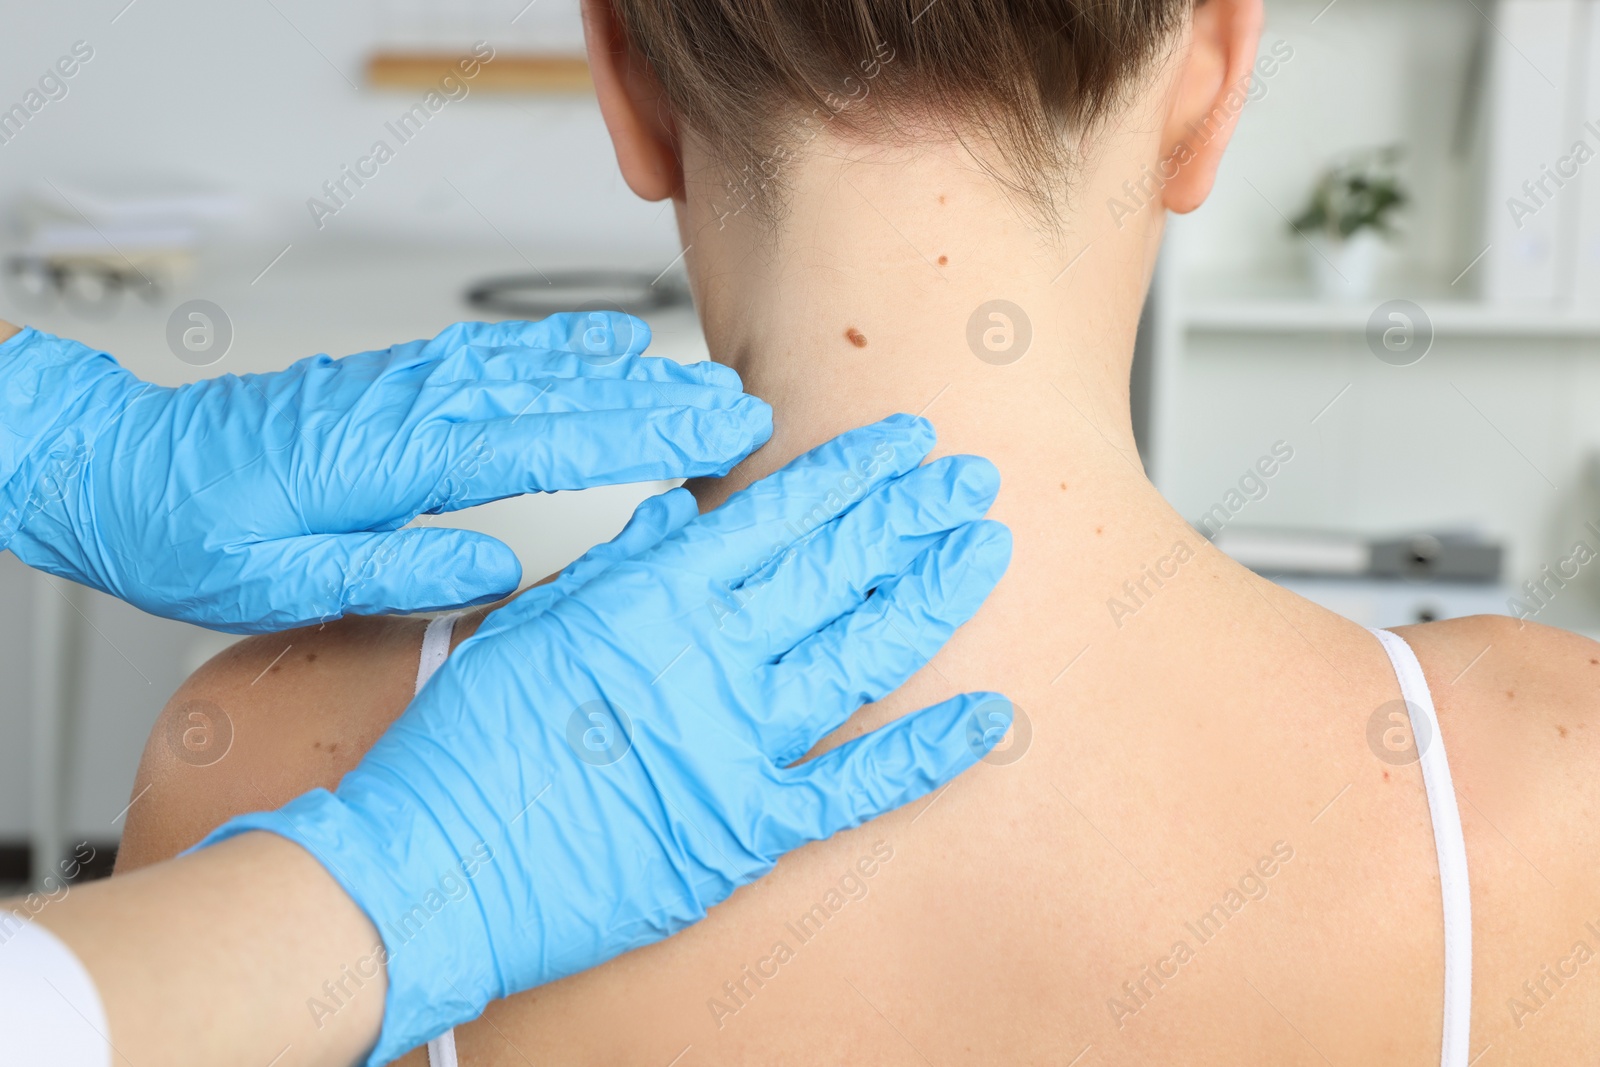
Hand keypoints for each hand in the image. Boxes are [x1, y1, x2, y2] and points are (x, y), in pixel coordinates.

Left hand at [0, 315, 770, 632]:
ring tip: (698, 381)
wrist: (122, 468)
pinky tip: (602, 347)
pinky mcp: (398, 380)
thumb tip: (495, 568)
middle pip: (561, 392)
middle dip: (660, 400)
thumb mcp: (277, 581)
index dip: (643, 435)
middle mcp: (411, 403)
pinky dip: (562, 347)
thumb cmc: (190, 531)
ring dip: (624, 372)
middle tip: (743, 409)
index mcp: (392, 456)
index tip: (717, 432)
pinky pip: (499, 354)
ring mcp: (406, 382)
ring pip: (538, 365)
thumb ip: (392, 570)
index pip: (547, 440)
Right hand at [196, 415, 1013, 1063]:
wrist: (433, 866)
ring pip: (864, 652)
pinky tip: (989, 715)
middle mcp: (709, 659)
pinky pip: (856, 787)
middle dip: (913, 512)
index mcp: (653, 597)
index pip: (779, 513)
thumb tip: (678, 519)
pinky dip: (928, 754)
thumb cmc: (467, 748)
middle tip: (970, 476)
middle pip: (837, 566)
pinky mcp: (745, 827)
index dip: (854, 471)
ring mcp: (736, 743)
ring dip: (934, 592)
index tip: (904, 441)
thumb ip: (615, 567)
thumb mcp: (529, 624)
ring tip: (985, 545)